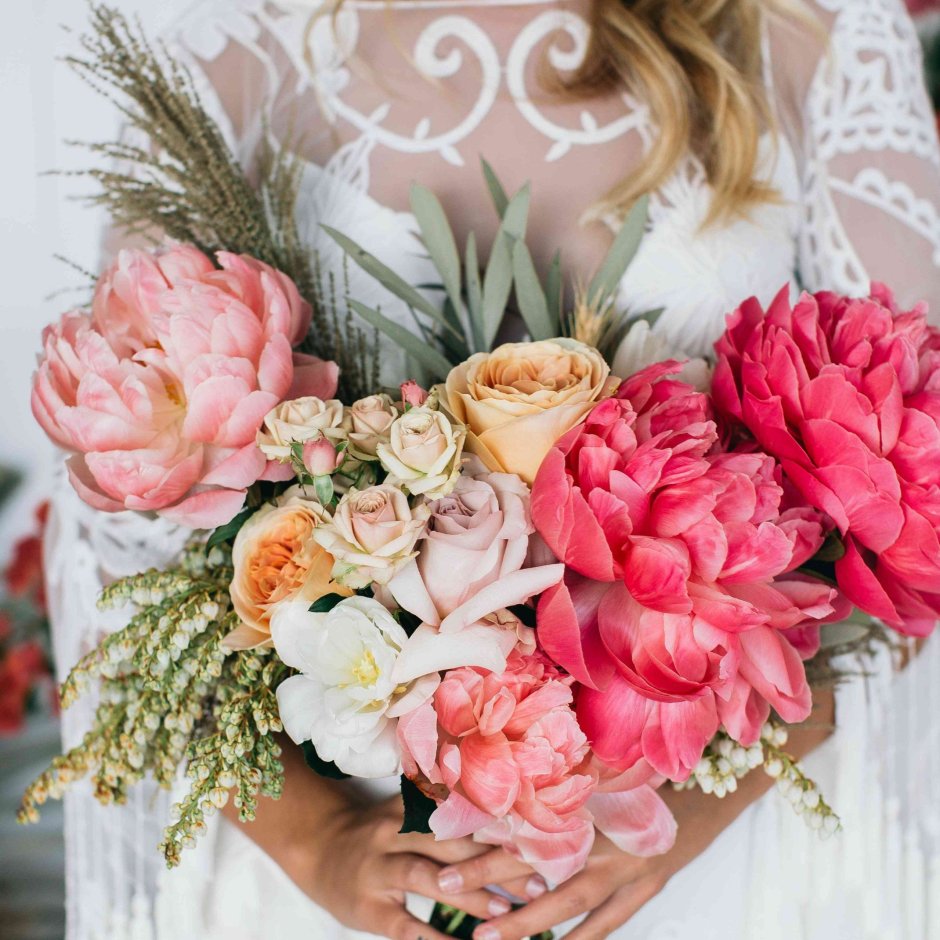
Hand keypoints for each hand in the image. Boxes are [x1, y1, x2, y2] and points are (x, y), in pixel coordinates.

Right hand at [283, 794, 545, 939]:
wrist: (317, 847)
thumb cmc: (378, 833)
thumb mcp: (407, 810)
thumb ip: (447, 811)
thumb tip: (507, 819)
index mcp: (411, 806)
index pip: (462, 813)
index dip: (501, 826)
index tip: (539, 839)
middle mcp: (396, 831)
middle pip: (453, 843)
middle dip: (498, 862)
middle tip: (539, 878)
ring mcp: (379, 868)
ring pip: (430, 876)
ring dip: (473, 895)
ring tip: (510, 913)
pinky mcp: (368, 908)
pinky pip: (406, 925)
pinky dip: (435, 938)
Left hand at [442, 692, 836, 939]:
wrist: (720, 779)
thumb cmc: (661, 760)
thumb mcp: (613, 755)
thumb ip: (571, 758)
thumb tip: (520, 752)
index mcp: (590, 795)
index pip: (527, 814)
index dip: (485, 827)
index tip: (442, 835)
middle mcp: (603, 831)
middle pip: (536, 860)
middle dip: (486, 876)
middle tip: (440, 888)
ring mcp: (628, 865)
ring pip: (568, 902)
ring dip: (525, 921)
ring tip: (484, 937)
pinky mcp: (648, 885)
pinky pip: (610, 920)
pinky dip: (583, 938)